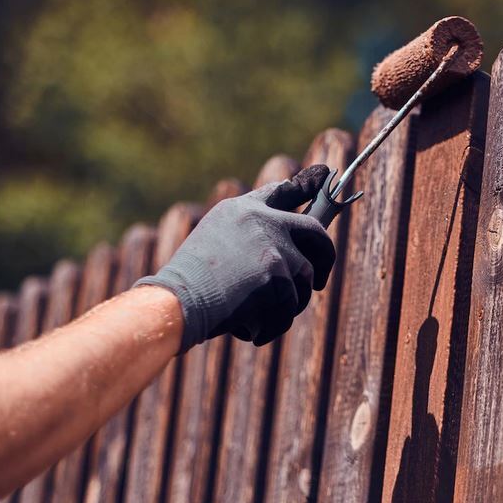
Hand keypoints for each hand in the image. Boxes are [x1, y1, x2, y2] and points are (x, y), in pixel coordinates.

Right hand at [135, 165, 335, 350]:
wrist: (177, 302)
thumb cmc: (190, 283)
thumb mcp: (214, 243)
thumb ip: (248, 235)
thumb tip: (287, 247)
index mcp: (242, 210)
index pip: (281, 191)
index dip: (306, 184)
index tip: (325, 173)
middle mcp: (261, 219)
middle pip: (314, 231)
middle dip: (325, 257)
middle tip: (319, 281)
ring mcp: (272, 245)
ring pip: (305, 278)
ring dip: (289, 303)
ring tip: (262, 315)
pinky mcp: (277, 274)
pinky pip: (291, 306)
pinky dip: (274, 324)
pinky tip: (251, 330)